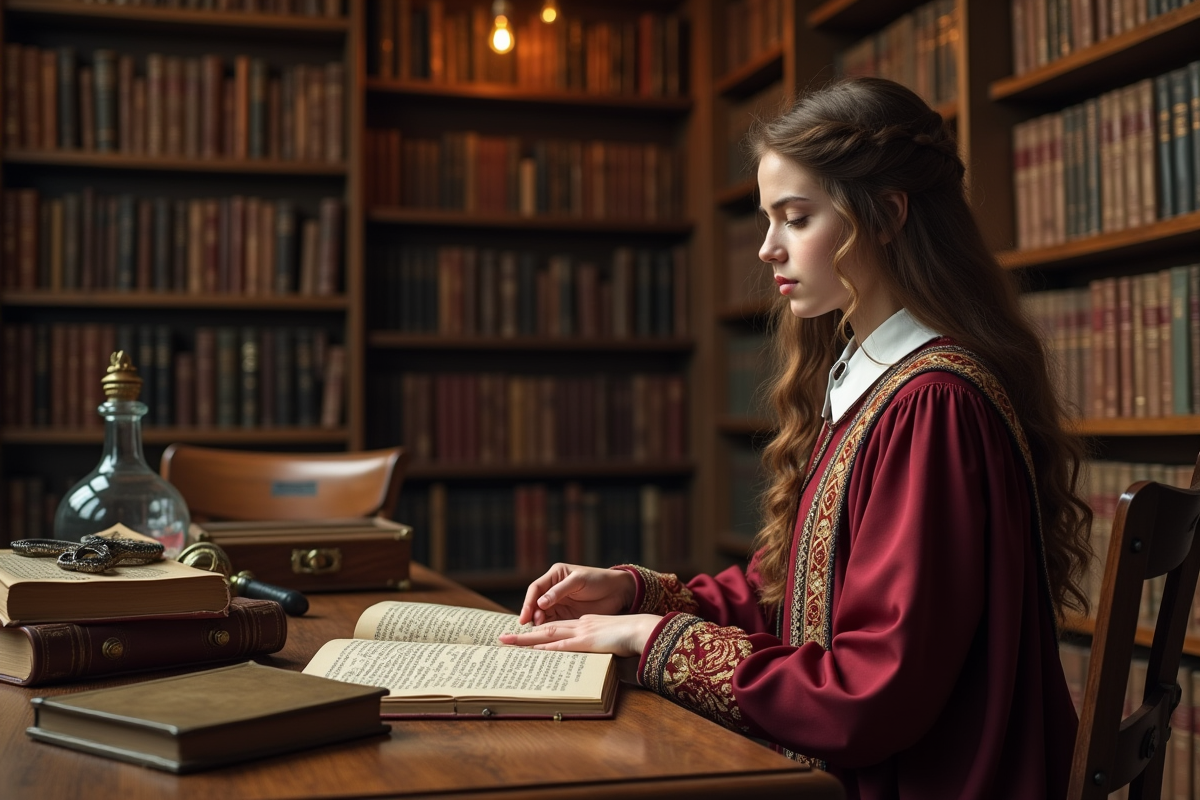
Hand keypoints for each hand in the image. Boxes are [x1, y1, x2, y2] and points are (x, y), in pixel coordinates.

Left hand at [498, 614, 661, 657]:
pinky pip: (563, 645)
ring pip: (548, 634)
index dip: (539, 632)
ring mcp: (582, 632)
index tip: (524, 637)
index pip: (557, 628)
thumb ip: (600, 645)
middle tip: (503, 638)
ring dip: (526, 639)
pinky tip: (533, 651)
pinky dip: (546, 647)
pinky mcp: (587, 641)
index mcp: (585, 624)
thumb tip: (595, 654)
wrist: (642, 628)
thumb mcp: (611, 639)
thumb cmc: (632, 636)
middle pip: (546, 629)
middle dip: (523, 635)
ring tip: (507, 642)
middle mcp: (580, 625)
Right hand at [517, 563, 636, 625]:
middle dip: (531, 614)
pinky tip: (544, 634)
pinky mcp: (565, 615)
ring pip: (541, 614)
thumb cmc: (599, 580)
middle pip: (535, 603)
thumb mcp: (579, 581)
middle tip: (531, 625)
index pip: (536, 588)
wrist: (618, 591)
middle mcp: (553, 589)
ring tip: (538, 630)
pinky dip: (547, 628)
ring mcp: (559, 603)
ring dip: (538, 622)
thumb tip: (540, 603)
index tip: (526, 615)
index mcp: (555, 575)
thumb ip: (559, 591)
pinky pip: (552, 622)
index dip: (528, 602)